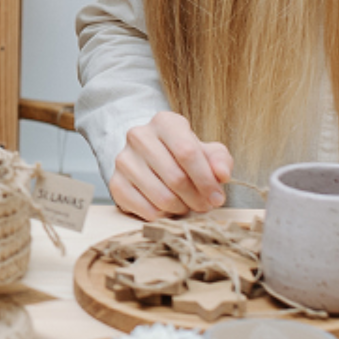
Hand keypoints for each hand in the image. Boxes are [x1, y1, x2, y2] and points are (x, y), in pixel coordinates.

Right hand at [108, 111, 233, 218]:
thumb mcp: (206, 151)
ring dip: (182, 208)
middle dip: (197, 198)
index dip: (206, 180)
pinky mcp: (115, 183)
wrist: (148, 158)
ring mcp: (124, 160)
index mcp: (164, 122)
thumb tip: (222, 174)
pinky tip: (169, 209)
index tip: (217, 197)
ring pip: (162, 197)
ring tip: (188, 205)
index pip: (187, 152)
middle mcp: (139, 136)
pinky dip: (164, 216)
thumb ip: (219, 160)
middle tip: (205, 206)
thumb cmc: (182, 155)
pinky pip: (146, 210)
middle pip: (176, 177)